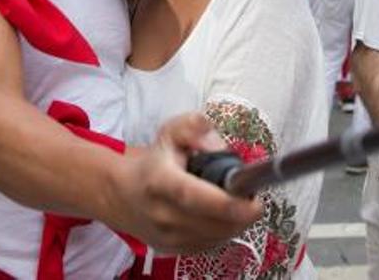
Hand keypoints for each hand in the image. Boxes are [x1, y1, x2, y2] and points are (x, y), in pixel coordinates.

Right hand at [109, 113, 261, 253]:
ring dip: (237, 221)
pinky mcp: (175, 251)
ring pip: (219, 236)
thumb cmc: (153, 163)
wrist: (124, 195)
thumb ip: (196, 128)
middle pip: (214, 223)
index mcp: (160, 180)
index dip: (227, 202)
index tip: (253, 201)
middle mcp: (162, 214)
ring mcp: (168, 237)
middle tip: (249, 192)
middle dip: (243, 211)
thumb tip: (218, 147)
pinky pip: (214, 244)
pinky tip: (221, 214)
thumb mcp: (171, 132)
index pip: (193, 196)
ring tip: (233, 199)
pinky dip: (226, 230)